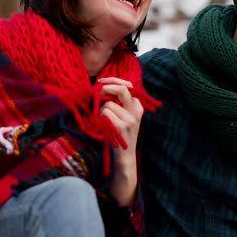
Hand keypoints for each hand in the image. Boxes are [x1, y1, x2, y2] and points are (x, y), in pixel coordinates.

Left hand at [98, 77, 143, 205]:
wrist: (125, 156)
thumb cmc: (120, 134)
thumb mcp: (124, 116)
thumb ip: (118, 102)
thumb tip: (103, 87)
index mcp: (138, 106)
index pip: (128, 85)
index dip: (113, 80)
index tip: (101, 82)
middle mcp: (136, 111)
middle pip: (122, 89)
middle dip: (108, 87)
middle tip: (99, 90)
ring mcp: (130, 119)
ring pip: (108, 104)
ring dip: (101, 111)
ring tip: (105, 122)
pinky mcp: (122, 126)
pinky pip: (106, 114)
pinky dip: (101, 118)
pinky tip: (105, 127)